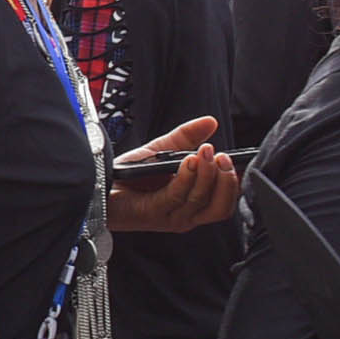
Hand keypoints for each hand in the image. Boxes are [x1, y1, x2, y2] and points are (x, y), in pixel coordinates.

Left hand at [107, 115, 238, 233]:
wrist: (99, 185)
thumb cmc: (131, 174)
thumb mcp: (163, 150)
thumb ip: (188, 137)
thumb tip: (211, 121)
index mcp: (193, 204)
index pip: (225, 202)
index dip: (236, 184)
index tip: (240, 162)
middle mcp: (186, 215)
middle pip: (219, 207)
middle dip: (226, 180)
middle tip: (222, 157)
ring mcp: (170, 217)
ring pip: (201, 201)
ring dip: (207, 174)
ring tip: (206, 153)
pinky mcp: (153, 213)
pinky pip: (177, 196)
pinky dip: (187, 177)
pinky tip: (189, 161)